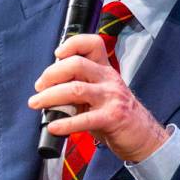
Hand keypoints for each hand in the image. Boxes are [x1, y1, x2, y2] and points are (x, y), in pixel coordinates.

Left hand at [27, 34, 167, 162]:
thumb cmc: (116, 114)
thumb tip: (47, 90)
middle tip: (38, 87)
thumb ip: (79, 86)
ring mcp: (112, 97)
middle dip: (51, 74)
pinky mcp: (112, 118)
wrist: (143, 136)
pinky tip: (53, 126)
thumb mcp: (100, 93)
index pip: (92, 44)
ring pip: (75, 89)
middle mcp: (109, 79)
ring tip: (36, 104)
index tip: (57, 54)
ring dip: (50, 96)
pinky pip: (84, 119)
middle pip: (76, 64)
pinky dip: (65, 123)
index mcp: (105, 69)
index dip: (72, 44)